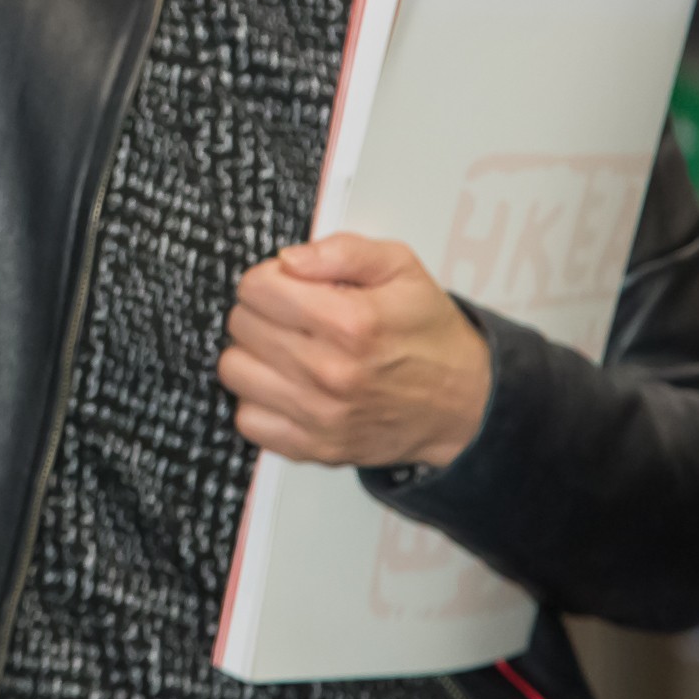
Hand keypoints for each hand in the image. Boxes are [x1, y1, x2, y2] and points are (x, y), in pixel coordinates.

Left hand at [219, 232, 492, 469]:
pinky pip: (248, 420)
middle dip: (262, 311)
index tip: (289, 285)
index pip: (257, 288)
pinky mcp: (315, 448)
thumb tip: (289, 259)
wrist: (463, 402)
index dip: (269, 278)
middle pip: (241, 325)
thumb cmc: (428, 333)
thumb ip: (343, 250)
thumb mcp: (401, 268)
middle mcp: (331, 372)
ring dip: (255, 355)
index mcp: (351, 323)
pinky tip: (287, 386)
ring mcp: (320, 416)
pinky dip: (260, 401)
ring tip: (287, 349)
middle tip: (294, 316)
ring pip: (234, 371)